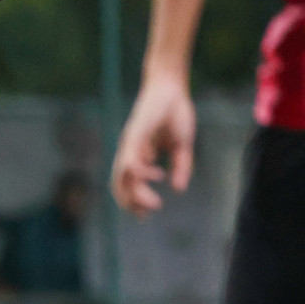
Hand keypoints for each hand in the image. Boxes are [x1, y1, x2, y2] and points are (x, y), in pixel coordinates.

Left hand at [112, 72, 196, 217]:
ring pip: (122, 176)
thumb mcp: (182, 145)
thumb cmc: (175, 112)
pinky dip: (142, 171)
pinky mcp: (135, 134)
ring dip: (136, 193)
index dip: (134, 201)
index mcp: (139, 155)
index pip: (129, 184)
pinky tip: (157, 175)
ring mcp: (131, 143)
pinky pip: (132, 158)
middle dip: (132, 203)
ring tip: (154, 204)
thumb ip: (181, 166)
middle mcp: (130, 151)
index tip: (144, 216)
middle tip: (146, 216)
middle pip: (121, 184)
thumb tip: (179, 188)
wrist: (171, 86)